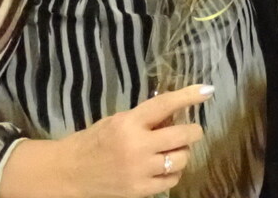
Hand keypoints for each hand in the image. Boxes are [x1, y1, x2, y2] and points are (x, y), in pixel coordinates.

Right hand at [0, 85, 213, 197]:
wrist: (70, 171)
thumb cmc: (95, 140)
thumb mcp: (119, 120)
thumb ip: (146, 118)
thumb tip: (177, 114)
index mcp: (129, 123)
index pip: (165, 105)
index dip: (188, 96)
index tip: (207, 91)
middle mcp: (137, 146)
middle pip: (182, 136)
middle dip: (192, 131)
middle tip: (191, 130)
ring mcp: (139, 171)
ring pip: (181, 159)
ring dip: (183, 152)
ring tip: (173, 149)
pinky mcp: (139, 191)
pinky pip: (172, 180)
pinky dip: (174, 171)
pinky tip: (165, 166)